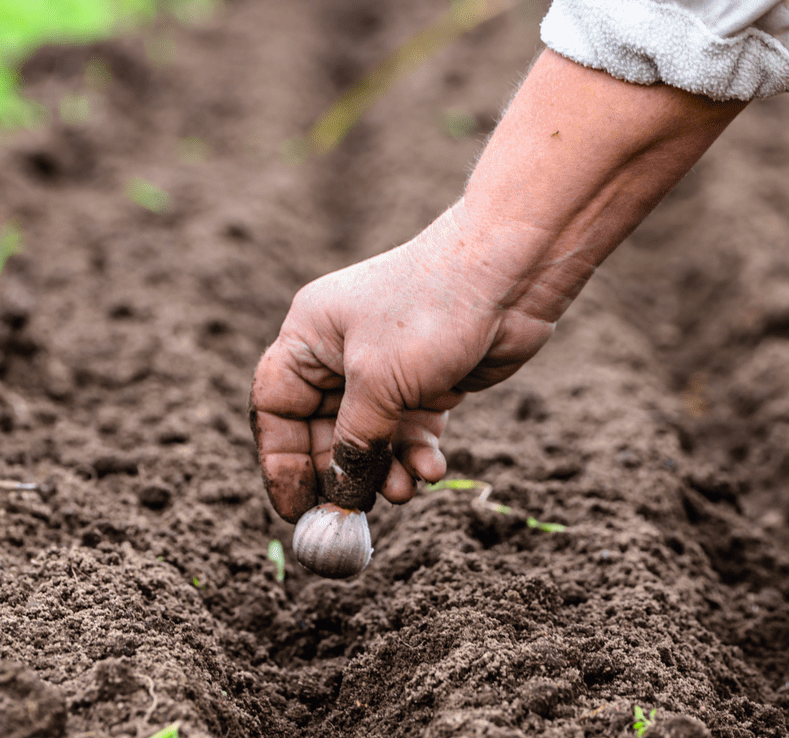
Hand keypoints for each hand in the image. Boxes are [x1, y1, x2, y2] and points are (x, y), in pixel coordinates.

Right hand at [249, 51, 745, 522]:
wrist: (512, 274)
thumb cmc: (433, 312)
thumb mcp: (381, 384)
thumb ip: (356, 444)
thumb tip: (341, 497)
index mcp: (310, 335)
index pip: (276, 406)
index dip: (281, 459)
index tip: (295, 507)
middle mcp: (342, 351)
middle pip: (323, 429)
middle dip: (342, 472)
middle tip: (355, 515)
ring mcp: (388, 367)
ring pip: (372, 437)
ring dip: (385, 470)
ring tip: (406, 491)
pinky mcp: (429, 381)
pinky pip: (409, 431)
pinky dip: (417, 454)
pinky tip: (433, 470)